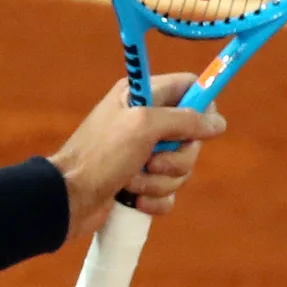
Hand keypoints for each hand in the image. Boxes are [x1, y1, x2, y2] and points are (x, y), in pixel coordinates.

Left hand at [48, 72, 225, 241]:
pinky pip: (168, 192)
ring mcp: (142, 154)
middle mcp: (143, 121)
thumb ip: (184, 119)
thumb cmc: (101, 155)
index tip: (201, 127)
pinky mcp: (141, 183)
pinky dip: (154, 199)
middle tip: (151, 161)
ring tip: (132, 181)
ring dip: (160, 181)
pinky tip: (132, 199)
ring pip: (181, 168)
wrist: (68, 198)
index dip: (202, 105)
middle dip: (177, 158)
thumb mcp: (143, 126)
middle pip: (191, 136)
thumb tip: (218, 123)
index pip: (188, 87)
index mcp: (141, 96)